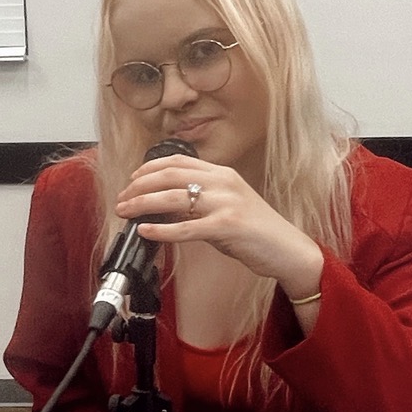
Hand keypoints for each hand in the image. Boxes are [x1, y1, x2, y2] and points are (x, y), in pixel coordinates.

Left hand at [115, 154, 324, 301]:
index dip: (149, 169)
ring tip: (126, 212)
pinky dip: (161, 230)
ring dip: (143, 204)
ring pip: (174, 198)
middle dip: (139, 186)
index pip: (178, 162)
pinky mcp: (228, 226)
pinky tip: (146, 232)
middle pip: (170, 176)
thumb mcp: (227, 208)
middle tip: (122, 200)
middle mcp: (224, 183)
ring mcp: (227, 203)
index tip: (131, 181)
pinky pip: (186, 227)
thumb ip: (200, 203)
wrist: (289, 249)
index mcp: (223, 174)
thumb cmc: (257, 232)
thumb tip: (163, 208)